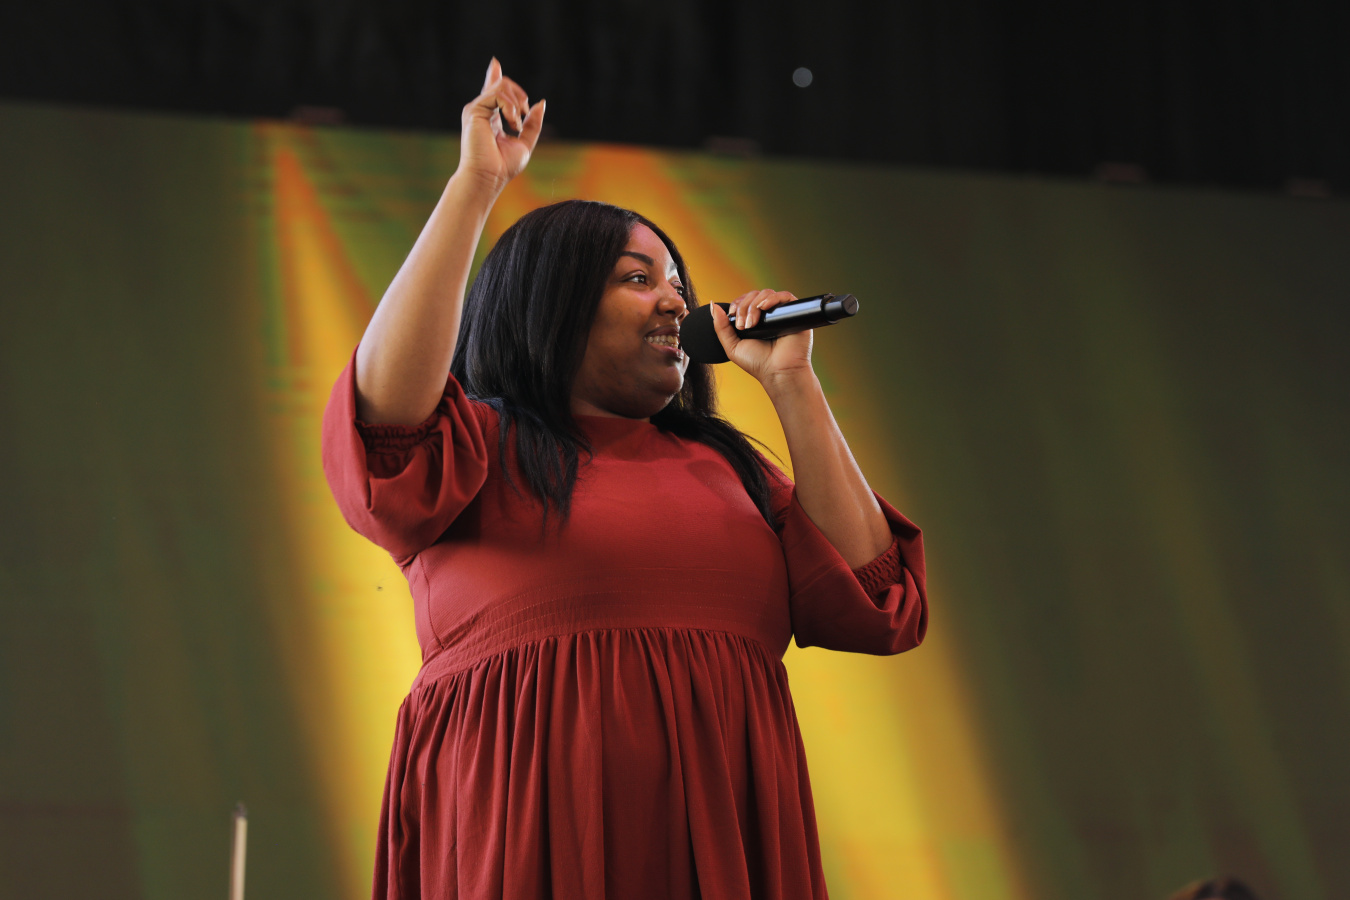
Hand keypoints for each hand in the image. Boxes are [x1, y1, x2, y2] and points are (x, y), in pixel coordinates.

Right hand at [456, 58, 545, 192]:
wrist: (488, 177)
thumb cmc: (503, 167)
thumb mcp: (524, 142)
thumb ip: (532, 124)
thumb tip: (540, 102)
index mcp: (490, 118)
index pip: (492, 91)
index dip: (494, 75)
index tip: (494, 63)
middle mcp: (481, 111)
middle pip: (501, 84)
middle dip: (520, 95)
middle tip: (524, 116)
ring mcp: (476, 109)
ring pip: (501, 85)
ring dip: (516, 103)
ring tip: (517, 125)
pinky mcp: (474, 110)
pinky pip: (497, 94)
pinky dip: (510, 107)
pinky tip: (513, 123)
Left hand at [711, 289, 814, 387]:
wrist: (778, 372)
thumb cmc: (758, 363)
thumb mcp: (732, 346)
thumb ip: (721, 327)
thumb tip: (713, 305)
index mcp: (755, 321)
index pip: (745, 301)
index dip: (737, 304)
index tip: (732, 316)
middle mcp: (768, 315)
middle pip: (754, 295)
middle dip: (744, 307)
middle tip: (743, 326)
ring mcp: (781, 313)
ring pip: (766, 294)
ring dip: (754, 305)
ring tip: (752, 324)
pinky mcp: (794, 313)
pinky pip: (785, 296)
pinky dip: (772, 298)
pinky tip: (764, 308)